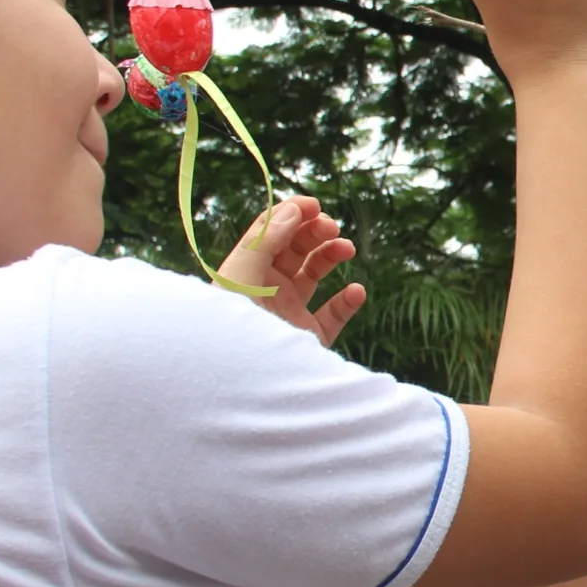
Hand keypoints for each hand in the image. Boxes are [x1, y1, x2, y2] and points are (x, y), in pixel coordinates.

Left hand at [217, 196, 364, 346]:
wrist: (241, 382)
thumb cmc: (231, 325)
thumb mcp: (242, 275)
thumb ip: (267, 240)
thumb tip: (295, 210)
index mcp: (247, 271)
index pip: (271, 234)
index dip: (291, 214)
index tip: (313, 204)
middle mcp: (267, 290)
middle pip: (295, 248)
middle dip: (315, 232)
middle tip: (331, 227)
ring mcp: (289, 314)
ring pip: (315, 274)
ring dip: (332, 256)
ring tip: (347, 249)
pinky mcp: (309, 339)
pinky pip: (333, 315)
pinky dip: (347, 301)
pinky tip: (355, 291)